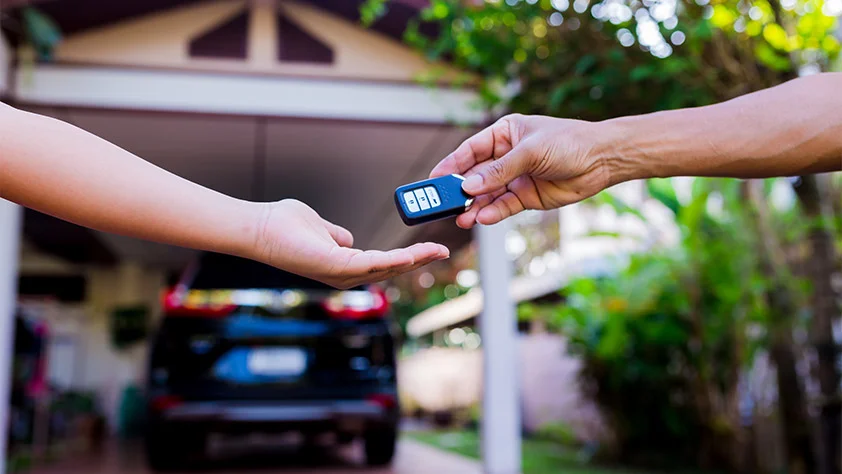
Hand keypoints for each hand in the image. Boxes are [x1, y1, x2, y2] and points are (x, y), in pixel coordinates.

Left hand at [253, 199, 448, 288]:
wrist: (259, 227)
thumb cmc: (284, 226)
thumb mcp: (320, 228)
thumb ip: (336, 236)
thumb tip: (347, 239)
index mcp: (342, 266)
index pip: (382, 265)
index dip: (408, 259)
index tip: (431, 249)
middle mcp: (343, 275)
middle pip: (390, 270)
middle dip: (419, 261)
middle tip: (444, 251)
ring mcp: (339, 274)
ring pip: (385, 269)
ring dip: (413, 261)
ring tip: (436, 251)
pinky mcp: (334, 267)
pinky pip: (370, 264)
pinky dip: (393, 261)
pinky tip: (411, 256)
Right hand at [430, 114, 610, 228]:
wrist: (603, 160)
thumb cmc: (569, 142)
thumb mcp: (530, 151)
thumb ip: (499, 170)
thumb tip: (469, 186)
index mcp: (504, 133)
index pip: (470, 150)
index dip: (451, 165)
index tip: (433, 179)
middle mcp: (507, 156)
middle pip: (475, 175)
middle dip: (459, 190)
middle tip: (441, 205)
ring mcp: (516, 177)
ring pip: (487, 194)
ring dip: (474, 206)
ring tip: (461, 218)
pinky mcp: (527, 196)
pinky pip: (504, 206)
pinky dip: (492, 213)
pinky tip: (481, 218)